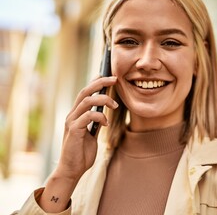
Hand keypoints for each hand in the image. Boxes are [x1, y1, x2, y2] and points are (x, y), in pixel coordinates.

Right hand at [39, 76, 117, 211]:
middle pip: (85, 91)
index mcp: (76, 114)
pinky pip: (87, 116)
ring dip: (103, 100)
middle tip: (115, 79)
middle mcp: (72, 115)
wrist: (72, 170)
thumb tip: (104, 112)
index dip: (96, 82)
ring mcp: (71, 122)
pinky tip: (106, 123)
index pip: (85, 92)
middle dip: (100, 83)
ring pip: (86, 101)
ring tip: (114, 105)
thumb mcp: (92, 133)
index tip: (109, 76)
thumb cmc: (82, 153)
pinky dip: (100, 116)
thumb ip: (95, 122)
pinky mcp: (74, 130)